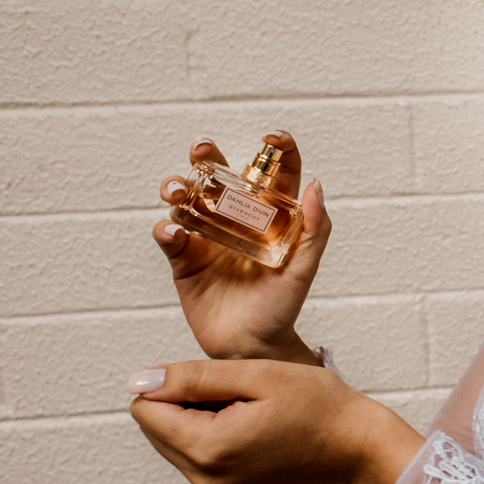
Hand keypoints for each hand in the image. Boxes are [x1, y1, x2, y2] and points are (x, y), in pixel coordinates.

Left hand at [129, 360, 424, 483]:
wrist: (357, 443)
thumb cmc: (316, 403)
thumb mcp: (256, 375)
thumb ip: (192, 377)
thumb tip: (139, 382)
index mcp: (208, 448)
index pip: (146, 409)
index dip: (178, 384)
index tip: (224, 383)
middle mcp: (206, 481)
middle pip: (158, 431)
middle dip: (189, 406)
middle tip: (242, 397)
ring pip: (180, 447)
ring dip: (204, 424)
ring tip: (252, 414)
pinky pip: (204, 465)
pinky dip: (221, 444)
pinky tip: (258, 434)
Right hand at [156, 131, 329, 363]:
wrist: (252, 346)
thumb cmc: (282, 306)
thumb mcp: (304, 270)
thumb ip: (315, 230)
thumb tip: (316, 185)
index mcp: (273, 215)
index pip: (276, 172)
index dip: (277, 148)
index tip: (271, 137)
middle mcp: (238, 218)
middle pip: (220, 175)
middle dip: (208, 156)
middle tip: (202, 150)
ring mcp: (208, 235)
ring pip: (187, 197)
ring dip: (177, 185)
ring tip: (177, 190)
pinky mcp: (184, 257)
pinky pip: (169, 234)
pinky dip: (167, 227)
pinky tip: (174, 231)